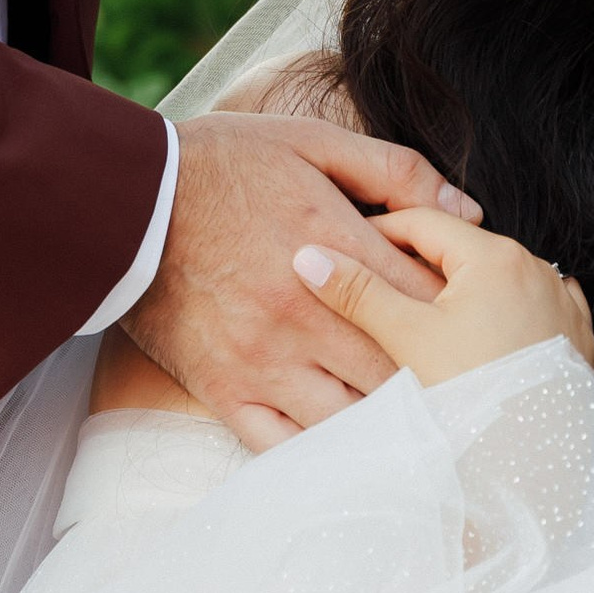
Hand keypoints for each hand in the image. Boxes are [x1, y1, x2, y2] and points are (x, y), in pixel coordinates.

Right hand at [122, 110, 482, 452]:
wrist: (124, 200)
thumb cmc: (222, 165)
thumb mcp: (311, 141)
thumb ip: (393, 171)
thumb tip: (466, 206)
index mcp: (332, 246)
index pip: (423, 298)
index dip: (456, 313)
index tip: (469, 317)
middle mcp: (303, 314)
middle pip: (398, 368)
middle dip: (435, 378)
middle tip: (460, 382)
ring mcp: (264, 361)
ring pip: (351, 418)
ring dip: (388, 423)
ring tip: (416, 422)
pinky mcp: (225, 391)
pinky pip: (286, 445)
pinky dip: (323, 452)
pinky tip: (350, 447)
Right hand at [295, 207, 593, 389]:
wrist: (537, 465)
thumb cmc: (473, 394)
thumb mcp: (408, 338)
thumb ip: (359, 292)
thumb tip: (309, 257)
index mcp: (494, 255)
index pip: (423, 222)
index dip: (378, 230)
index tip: (345, 247)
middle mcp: (537, 268)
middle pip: (462, 250)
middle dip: (418, 263)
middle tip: (376, 282)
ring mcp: (562, 302)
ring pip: (497, 280)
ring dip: (460, 289)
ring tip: (422, 314)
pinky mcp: (576, 337)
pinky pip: (530, 309)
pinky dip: (501, 314)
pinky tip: (479, 335)